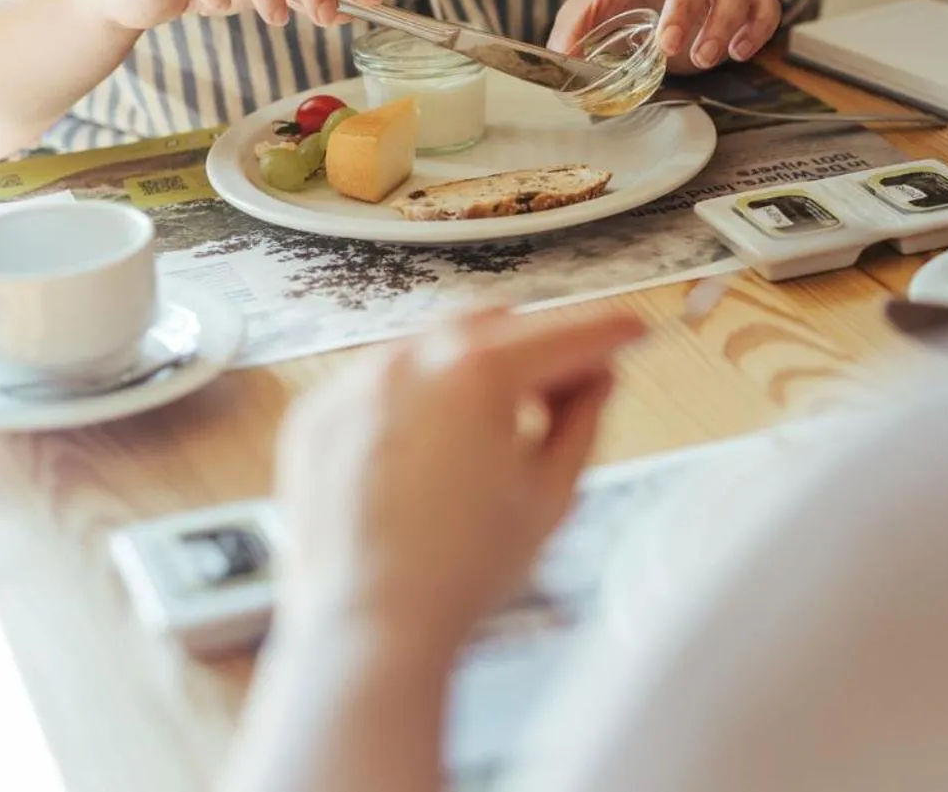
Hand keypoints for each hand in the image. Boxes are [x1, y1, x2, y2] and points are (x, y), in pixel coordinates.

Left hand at [270, 305, 646, 664]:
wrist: (368, 626)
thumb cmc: (459, 572)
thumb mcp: (551, 494)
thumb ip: (584, 419)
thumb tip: (594, 380)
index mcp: (478, 374)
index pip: (565, 333)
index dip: (609, 332)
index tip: (629, 331)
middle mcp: (411, 360)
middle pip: (497, 322)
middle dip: (536, 347)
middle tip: (563, 393)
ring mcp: (356, 383)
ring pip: (432, 344)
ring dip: (471, 370)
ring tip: (489, 436)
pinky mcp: (318, 414)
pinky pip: (379, 380)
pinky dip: (414, 399)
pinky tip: (430, 452)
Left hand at [548, 0, 782, 69]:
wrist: (655, 22)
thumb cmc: (620, 8)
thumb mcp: (586, 17)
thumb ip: (570, 32)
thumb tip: (560, 57)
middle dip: (685, 7)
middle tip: (667, 46)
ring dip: (722, 24)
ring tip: (703, 59)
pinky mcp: (744, 8)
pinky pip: (766, 8)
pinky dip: (758, 29)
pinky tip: (739, 52)